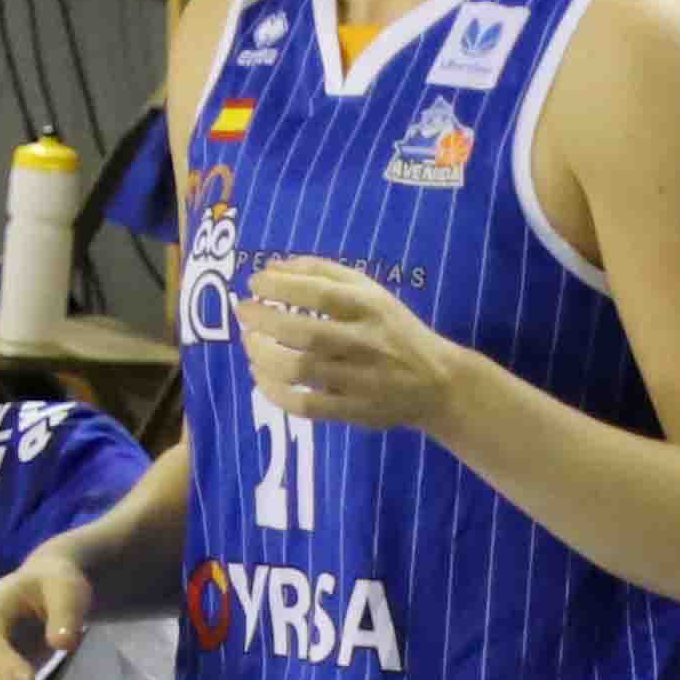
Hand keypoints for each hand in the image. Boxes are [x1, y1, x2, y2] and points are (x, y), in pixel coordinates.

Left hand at [240, 257, 477, 437]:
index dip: (280, 287)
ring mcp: (359, 380)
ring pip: (299, 370)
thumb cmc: (393, 329)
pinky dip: (275, 392)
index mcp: (370, 307)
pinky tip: (261, 377)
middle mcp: (365, 342)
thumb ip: (323, 273)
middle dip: (263, 321)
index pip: (319, 292)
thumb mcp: (370, 291)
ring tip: (250, 343)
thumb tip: (272, 267)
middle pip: (304, 333)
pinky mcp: (353, 411)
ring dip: (263, 356)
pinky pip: (305, 405)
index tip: (254, 283)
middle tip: (243, 312)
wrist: (436, 382)